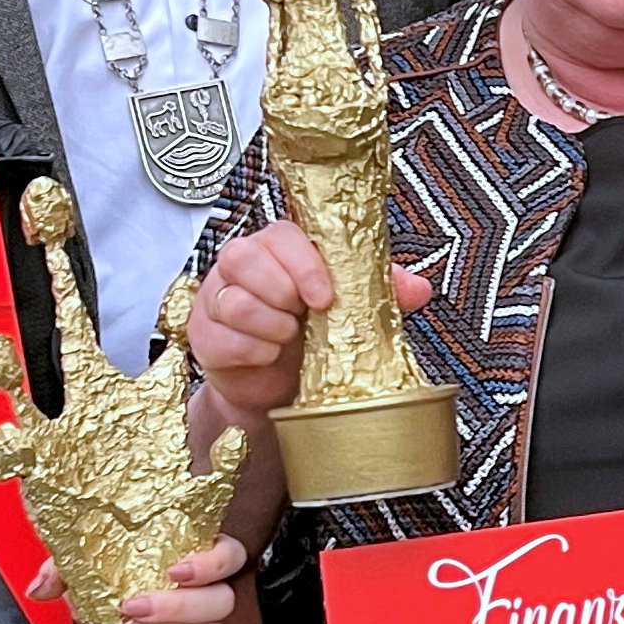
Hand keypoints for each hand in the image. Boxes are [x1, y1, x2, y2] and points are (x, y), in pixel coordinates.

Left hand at [21, 535, 256, 623]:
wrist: (98, 621)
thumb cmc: (103, 586)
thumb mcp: (81, 567)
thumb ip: (63, 569)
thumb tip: (41, 587)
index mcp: (190, 558)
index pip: (228, 555)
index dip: (210, 564)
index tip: (175, 571)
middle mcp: (204, 594)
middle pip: (220, 601)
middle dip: (176, 607)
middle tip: (133, 608)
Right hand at [184, 221, 431, 419]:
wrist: (281, 388)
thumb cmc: (313, 338)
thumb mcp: (352, 311)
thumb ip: (383, 291)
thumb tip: (419, 287)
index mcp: (279, 247)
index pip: (282, 235)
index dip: (304, 265)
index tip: (325, 297)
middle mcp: (241, 263)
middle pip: (244, 257)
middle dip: (282, 294)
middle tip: (302, 320)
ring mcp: (216, 297)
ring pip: (233, 300)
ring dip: (270, 327)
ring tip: (287, 339)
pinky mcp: (203, 334)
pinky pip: (220, 337)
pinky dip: (251, 352)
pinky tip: (267, 356)